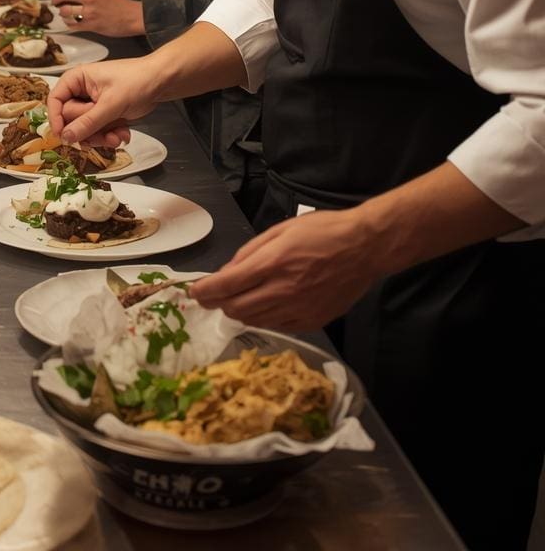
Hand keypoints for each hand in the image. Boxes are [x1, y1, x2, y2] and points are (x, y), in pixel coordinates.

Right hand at [47, 59, 156, 146]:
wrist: (162, 81)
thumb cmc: (136, 82)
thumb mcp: (111, 104)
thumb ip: (88, 122)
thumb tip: (65, 137)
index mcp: (76, 79)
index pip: (55, 100)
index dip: (56, 119)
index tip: (63, 137)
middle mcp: (81, 91)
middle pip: (71, 119)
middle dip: (89, 131)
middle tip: (105, 136)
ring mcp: (93, 104)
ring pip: (85, 129)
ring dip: (101, 136)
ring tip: (118, 136)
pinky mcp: (104, 114)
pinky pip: (98, 130)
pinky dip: (110, 135)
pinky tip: (123, 133)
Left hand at [51, 0, 143, 37]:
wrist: (132, 16)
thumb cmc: (117, 2)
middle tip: (55, 1)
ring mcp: (89, 11)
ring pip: (64, 10)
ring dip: (61, 12)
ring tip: (65, 12)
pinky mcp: (91, 25)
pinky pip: (71, 24)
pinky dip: (68, 23)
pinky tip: (72, 21)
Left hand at [188, 210, 381, 329]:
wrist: (365, 248)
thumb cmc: (322, 231)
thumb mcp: (279, 231)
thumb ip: (249, 253)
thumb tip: (226, 273)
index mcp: (272, 263)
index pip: (226, 286)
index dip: (204, 292)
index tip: (194, 293)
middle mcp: (283, 291)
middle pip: (236, 308)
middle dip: (218, 303)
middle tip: (213, 295)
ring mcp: (299, 310)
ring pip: (254, 321)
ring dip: (238, 312)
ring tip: (235, 300)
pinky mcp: (312, 322)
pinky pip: (277, 327)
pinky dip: (263, 319)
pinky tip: (263, 307)